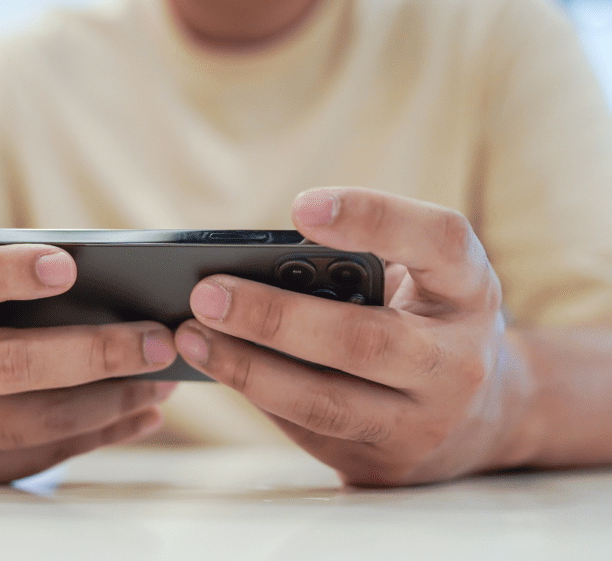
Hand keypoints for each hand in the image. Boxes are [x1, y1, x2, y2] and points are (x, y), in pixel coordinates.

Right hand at [0, 244, 176, 482]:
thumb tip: (100, 283)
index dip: (4, 271)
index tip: (66, 265)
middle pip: (11, 364)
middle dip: (93, 352)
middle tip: (157, 339)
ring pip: (41, 419)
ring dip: (113, 397)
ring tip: (163, 375)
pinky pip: (50, 454)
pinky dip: (105, 431)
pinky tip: (146, 409)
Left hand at [175, 188, 532, 484]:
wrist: (479, 419)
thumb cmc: (421, 321)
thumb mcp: (417, 280)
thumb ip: (356, 266)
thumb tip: (245, 267)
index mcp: (469, 289)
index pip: (438, 241)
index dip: (372, 218)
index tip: (301, 208)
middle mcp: (459, 359)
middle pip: (366, 340)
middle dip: (276, 317)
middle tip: (207, 292)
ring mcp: (426, 421)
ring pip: (328, 401)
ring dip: (248, 368)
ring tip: (192, 336)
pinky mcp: (385, 463)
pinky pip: (309, 430)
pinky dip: (256, 394)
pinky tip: (215, 365)